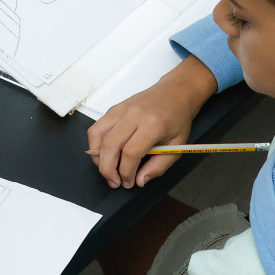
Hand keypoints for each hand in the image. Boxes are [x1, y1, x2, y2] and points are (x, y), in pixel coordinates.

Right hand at [86, 54, 216, 187]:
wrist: (175, 92)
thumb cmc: (177, 117)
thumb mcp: (177, 146)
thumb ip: (158, 166)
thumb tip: (140, 180)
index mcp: (153, 124)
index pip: (130, 153)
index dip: (126, 172)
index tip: (128, 182)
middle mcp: (134, 115)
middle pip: (110, 145)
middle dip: (108, 169)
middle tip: (114, 182)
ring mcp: (121, 110)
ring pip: (97, 135)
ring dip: (97, 157)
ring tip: (107, 169)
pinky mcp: (114, 109)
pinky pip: (97, 128)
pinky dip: (96, 144)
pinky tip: (106, 153)